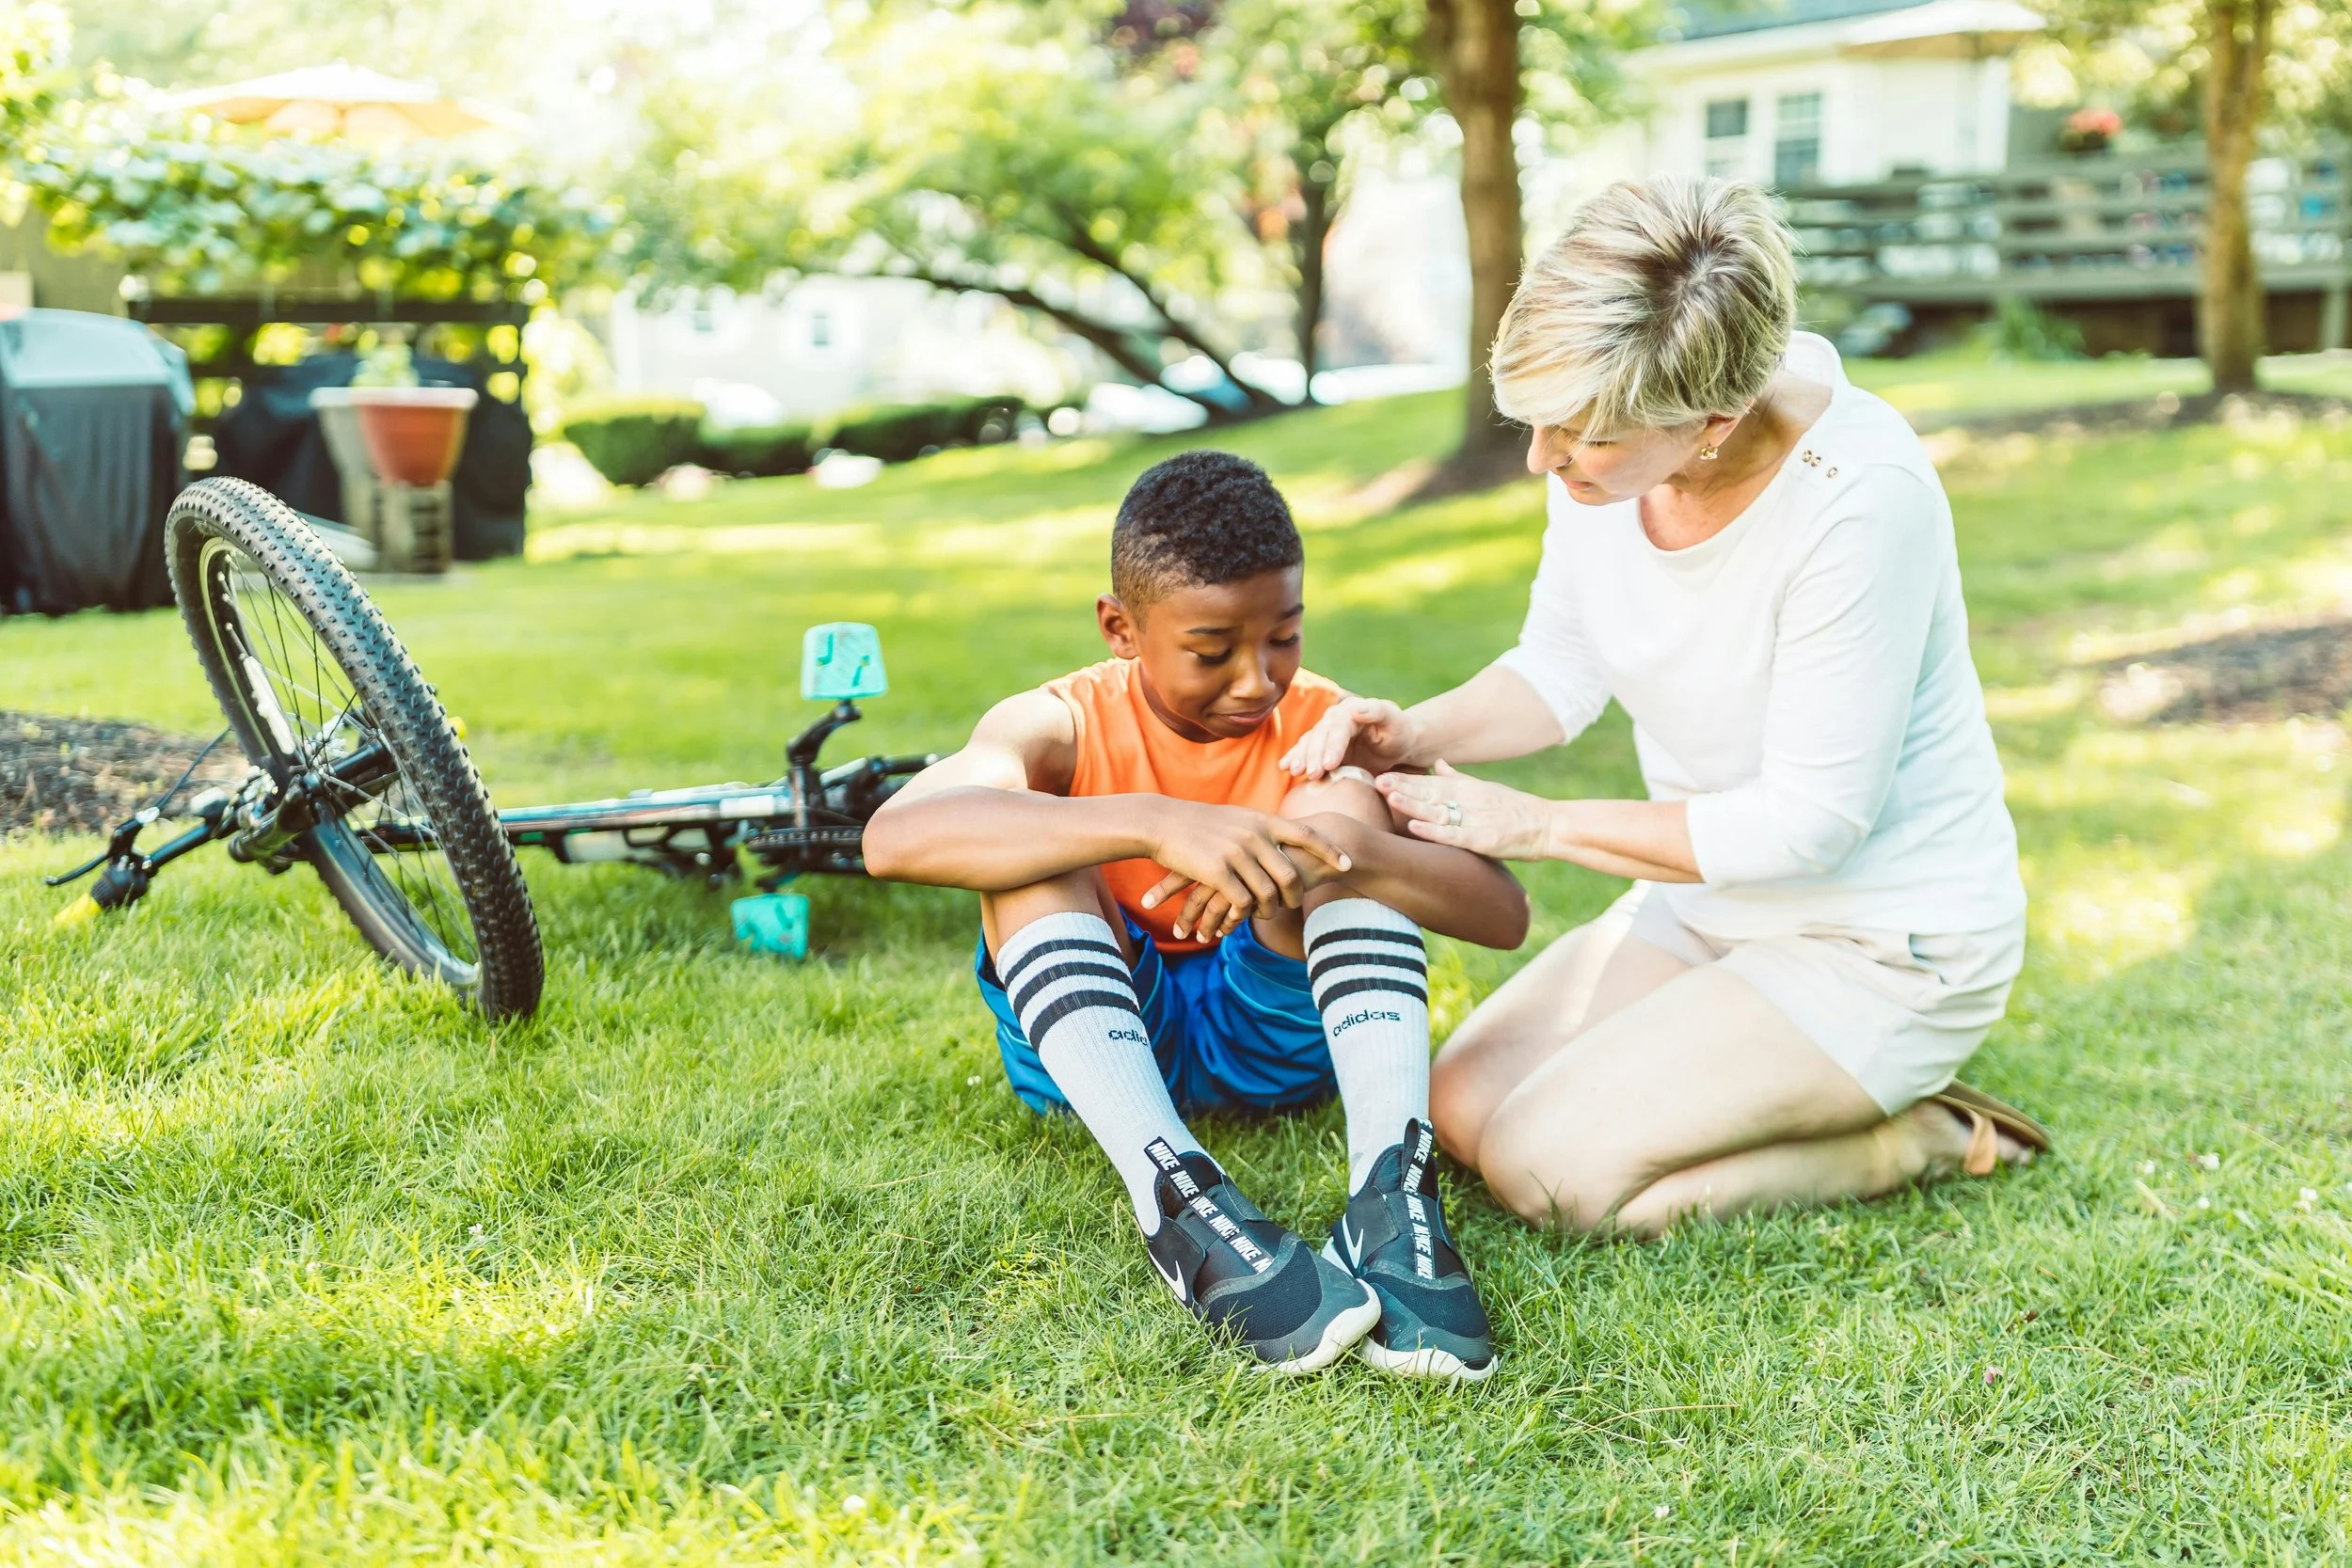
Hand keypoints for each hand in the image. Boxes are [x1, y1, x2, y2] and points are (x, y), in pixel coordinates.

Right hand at [1138, 802, 1351, 942]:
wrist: (1162, 823)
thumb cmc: (1199, 823)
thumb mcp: (1237, 817)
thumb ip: (1262, 828)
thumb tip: (1286, 836)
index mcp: (1262, 821)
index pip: (1306, 834)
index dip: (1329, 851)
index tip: (1348, 864)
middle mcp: (1254, 835)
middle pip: (1290, 874)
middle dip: (1296, 895)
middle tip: (1295, 905)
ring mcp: (1236, 853)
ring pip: (1268, 893)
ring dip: (1269, 910)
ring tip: (1264, 915)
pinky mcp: (1217, 872)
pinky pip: (1242, 901)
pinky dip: (1244, 913)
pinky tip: (1239, 916)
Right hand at [1280, 696, 1417, 780]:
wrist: (1395, 744)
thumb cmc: (1398, 732)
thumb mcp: (1394, 720)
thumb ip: (1378, 712)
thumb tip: (1356, 708)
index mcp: (1350, 710)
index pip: (1339, 728)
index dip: (1333, 745)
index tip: (1329, 764)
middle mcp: (1334, 719)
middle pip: (1320, 736)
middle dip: (1314, 755)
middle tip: (1312, 774)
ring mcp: (1326, 733)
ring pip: (1309, 743)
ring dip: (1301, 757)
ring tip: (1295, 771)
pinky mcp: (1322, 747)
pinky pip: (1305, 751)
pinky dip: (1294, 758)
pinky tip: (1285, 767)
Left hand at [1377, 760, 1555, 861]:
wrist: (1547, 825)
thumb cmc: (1515, 809)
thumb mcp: (1485, 788)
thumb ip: (1457, 778)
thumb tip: (1436, 763)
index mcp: (1467, 790)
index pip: (1430, 784)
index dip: (1405, 781)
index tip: (1381, 776)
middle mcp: (1468, 802)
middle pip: (1429, 795)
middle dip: (1402, 789)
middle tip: (1375, 782)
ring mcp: (1475, 820)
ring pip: (1437, 812)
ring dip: (1412, 805)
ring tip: (1389, 799)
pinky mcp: (1483, 840)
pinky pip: (1454, 835)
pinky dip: (1434, 832)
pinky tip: (1415, 828)